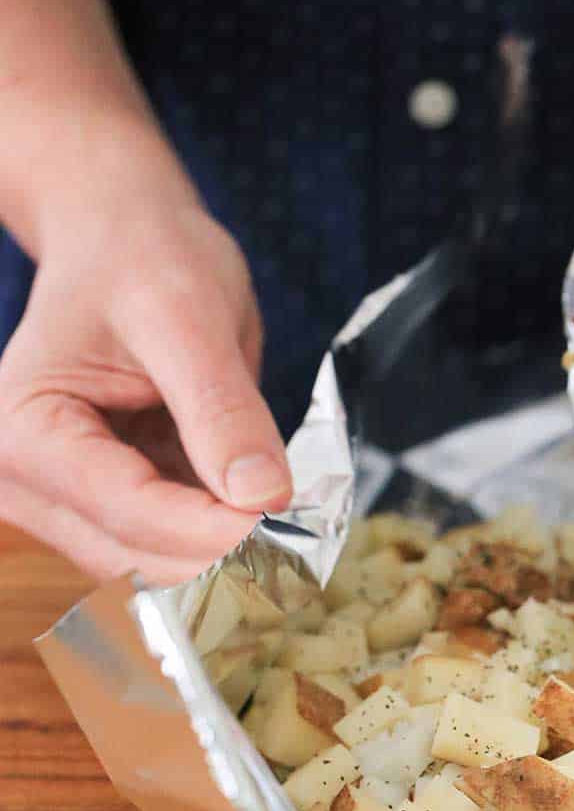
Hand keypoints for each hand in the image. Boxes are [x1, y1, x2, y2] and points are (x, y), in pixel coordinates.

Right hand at [0, 202, 291, 581]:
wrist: (125, 241)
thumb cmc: (140, 257)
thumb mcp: (187, 314)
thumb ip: (222, 408)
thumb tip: (263, 495)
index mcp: (27, 432)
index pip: (130, 512)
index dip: (216, 532)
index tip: (291, 528)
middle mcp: (28, 484)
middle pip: (140, 558)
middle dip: (224, 556)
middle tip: (308, 534)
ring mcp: (66, 506)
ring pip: (158, 569)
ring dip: (227, 560)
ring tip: (293, 524)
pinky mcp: (108, 512)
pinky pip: (171, 550)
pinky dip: (222, 544)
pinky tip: (266, 518)